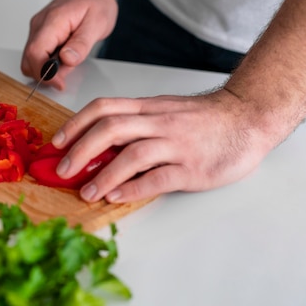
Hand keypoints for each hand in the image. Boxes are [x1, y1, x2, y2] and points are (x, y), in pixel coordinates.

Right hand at [21, 0, 116, 89]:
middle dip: (44, 74)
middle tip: (66, 76)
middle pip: (28, 59)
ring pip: (30, 59)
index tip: (59, 83)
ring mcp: (37, 29)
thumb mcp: (97, 23)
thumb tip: (67, 60)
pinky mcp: (39, 34)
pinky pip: (36, 54)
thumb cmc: (94, 1)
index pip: (36, 53)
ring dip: (46, 69)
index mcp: (53, 22)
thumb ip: (81, 44)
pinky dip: (47, 62)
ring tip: (68, 62)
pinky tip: (63, 57)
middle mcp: (39, 25)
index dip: (45, 73)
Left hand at [51, 89, 279, 202]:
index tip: (57, 142)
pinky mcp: (192, 168)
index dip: (76, 124)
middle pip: (111, 129)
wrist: (248, 118)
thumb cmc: (202, 118)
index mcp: (148, 108)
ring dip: (104, 175)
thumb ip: (134, 123)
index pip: (103, 108)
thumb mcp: (164, 110)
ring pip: (132, 155)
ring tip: (86, 192)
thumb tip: (97, 143)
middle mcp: (159, 123)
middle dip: (80, 149)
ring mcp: (176, 144)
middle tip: (63, 170)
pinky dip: (133, 188)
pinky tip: (116, 197)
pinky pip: (158, 178)